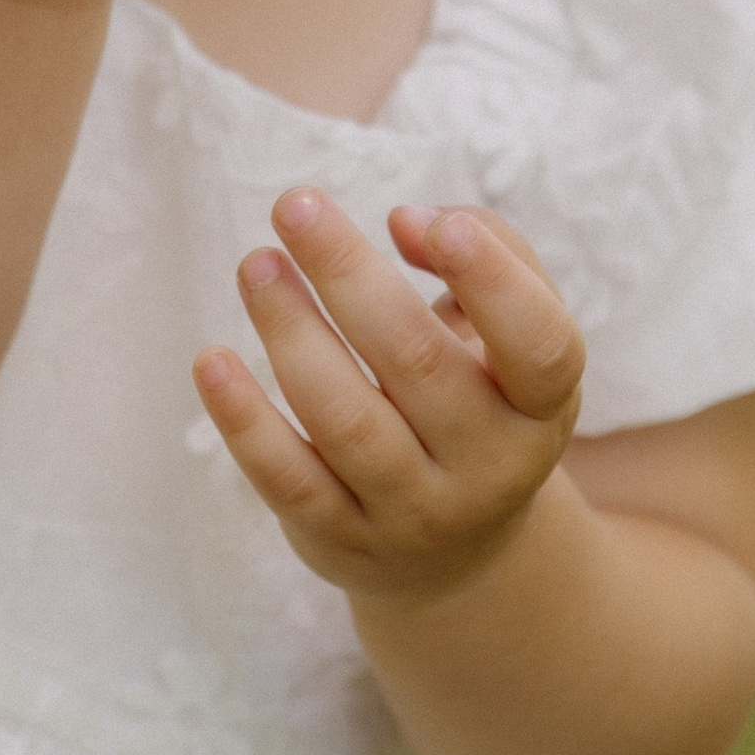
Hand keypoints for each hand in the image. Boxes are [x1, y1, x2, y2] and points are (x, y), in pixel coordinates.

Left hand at [195, 193, 584, 617]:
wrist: (452, 548)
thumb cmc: (477, 395)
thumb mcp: (507, 331)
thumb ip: (484, 247)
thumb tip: (404, 221)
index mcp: (542, 406)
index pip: (538, 346)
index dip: (490, 280)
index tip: (416, 218)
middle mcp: (491, 467)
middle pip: (417, 363)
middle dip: (346, 274)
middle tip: (294, 206)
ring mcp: (415, 512)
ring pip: (347, 421)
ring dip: (291, 331)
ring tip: (256, 265)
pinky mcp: (342, 539)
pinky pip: (288, 480)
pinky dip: (245, 420)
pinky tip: (212, 360)